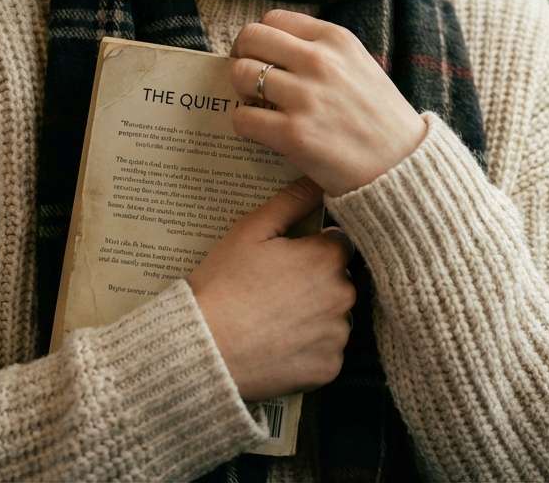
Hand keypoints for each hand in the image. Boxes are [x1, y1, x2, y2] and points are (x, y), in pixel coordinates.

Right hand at [187, 176, 355, 400]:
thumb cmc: (225, 286)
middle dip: (317, 281)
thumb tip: (317, 179)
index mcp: (328, 258)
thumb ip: (291, 202)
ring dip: (317, 315)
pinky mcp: (329, 369)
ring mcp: (338, 335)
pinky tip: (281, 343)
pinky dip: (311, 349)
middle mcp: (343, 295)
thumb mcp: (252, 231)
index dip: (315, 248)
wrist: (205, 349)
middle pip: (340, 279)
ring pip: (335, 316)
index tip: (291, 258)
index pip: (340, 242)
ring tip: (277, 318)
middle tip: (278, 289)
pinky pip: (328, 352)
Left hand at [229, 10, 426, 196]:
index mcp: (336, 39)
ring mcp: (305, 96)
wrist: (403, 165)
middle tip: (247, 77)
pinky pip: (243, 118)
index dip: (259, 38)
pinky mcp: (293, 134)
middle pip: (251, 37)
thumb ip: (322, 50)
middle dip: (242, 55)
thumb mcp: (359, 64)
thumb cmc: (380, 117)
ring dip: (241, 91)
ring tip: (257, 104)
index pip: (274, 19)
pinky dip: (244, 123)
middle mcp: (319, 60)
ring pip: (241, 74)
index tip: (260, 55)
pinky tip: (261, 130)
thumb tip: (275, 48)